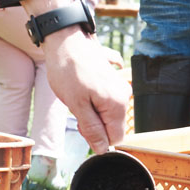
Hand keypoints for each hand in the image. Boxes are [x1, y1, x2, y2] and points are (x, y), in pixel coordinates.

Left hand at [21, 0, 129, 152]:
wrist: (66, 40)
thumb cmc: (68, 71)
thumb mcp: (77, 106)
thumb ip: (92, 130)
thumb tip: (103, 149)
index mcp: (117, 105)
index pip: (115, 139)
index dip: (97, 138)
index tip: (82, 125)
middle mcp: (123, 96)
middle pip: (112, 127)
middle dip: (95, 126)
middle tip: (77, 110)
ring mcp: (119, 87)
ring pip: (108, 115)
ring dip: (93, 113)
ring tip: (78, 98)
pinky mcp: (112, 80)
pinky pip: (107, 102)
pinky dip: (95, 102)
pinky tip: (84, 90)